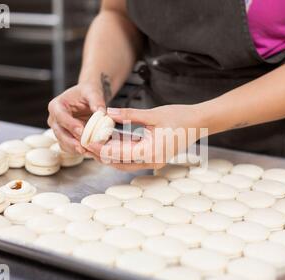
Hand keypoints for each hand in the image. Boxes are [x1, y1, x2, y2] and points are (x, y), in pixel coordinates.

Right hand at [47, 83, 105, 153]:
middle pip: (60, 133)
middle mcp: (54, 119)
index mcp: (56, 106)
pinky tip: (90, 153)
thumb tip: (102, 113)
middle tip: (85, 147)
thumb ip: (96, 101)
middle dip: (72, 142)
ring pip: (63, 143)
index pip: (61, 117)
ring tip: (90, 152)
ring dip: (76, 149)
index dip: (71, 125)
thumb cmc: (88, 92)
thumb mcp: (92, 92)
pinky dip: (79, 152)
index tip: (82, 131)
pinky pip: (70, 148)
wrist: (88, 98)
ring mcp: (58, 130)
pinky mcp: (65, 138)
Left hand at [86, 105, 205, 170]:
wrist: (199, 123)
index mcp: (150, 152)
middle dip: (101, 154)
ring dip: (109, 154)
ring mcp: (153, 162)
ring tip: (93, 143)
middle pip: (118, 162)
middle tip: (84, 144)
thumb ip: (129, 114)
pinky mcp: (154, 157)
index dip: (100, 148)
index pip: (117, 154)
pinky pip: (133, 157)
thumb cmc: (180, 117)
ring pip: (124, 162)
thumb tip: (108, 112)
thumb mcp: (152, 114)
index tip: (86, 140)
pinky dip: (121, 151)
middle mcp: (151, 162)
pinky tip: (109, 141)